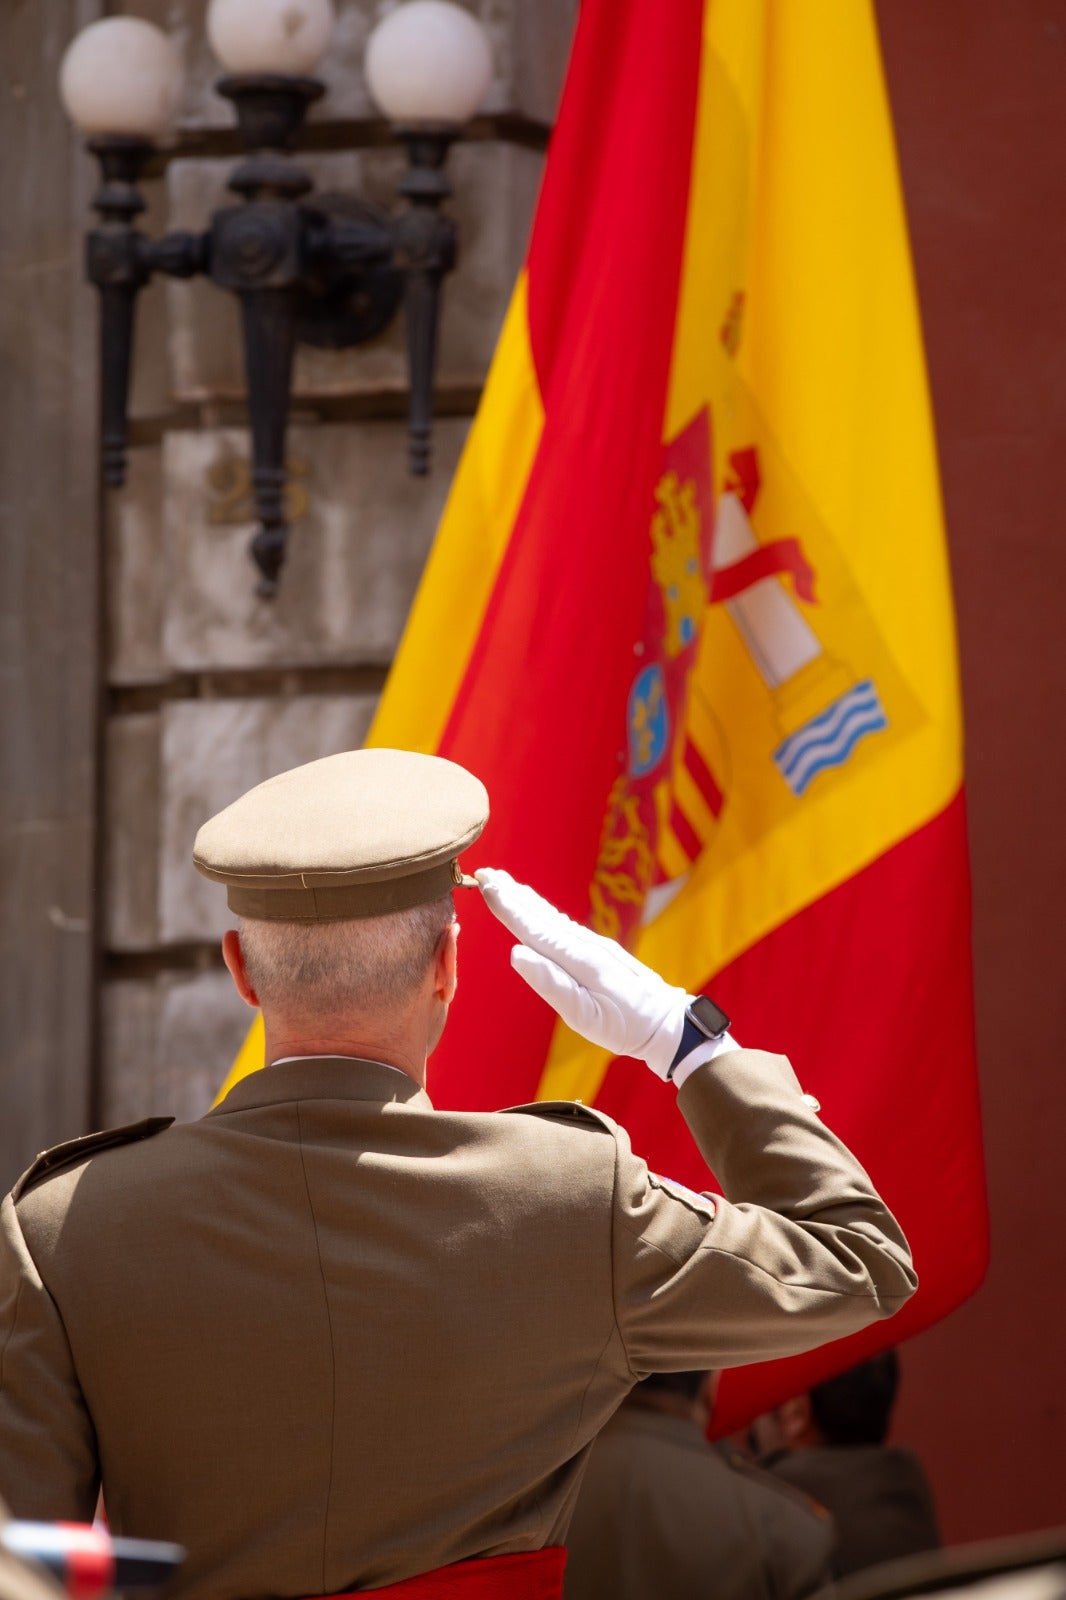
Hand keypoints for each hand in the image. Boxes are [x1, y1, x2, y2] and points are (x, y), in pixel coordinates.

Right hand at [476, 868, 687, 1079]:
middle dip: (511, 893)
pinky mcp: (598, 951)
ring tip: (503, 883)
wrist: (668, 1023)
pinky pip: (562, 925)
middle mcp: (585, 944)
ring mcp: (593, 945)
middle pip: (540, 915)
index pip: (533, 927)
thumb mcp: (585, 1016)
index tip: (484, 882)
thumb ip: (551, 984)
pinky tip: (537, 910)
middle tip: (484, 872)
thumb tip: (516, 953)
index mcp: (579, 958)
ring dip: (525, 899)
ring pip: (551, 917)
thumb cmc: (626, 1026)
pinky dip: (543, 912)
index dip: (507, 905)